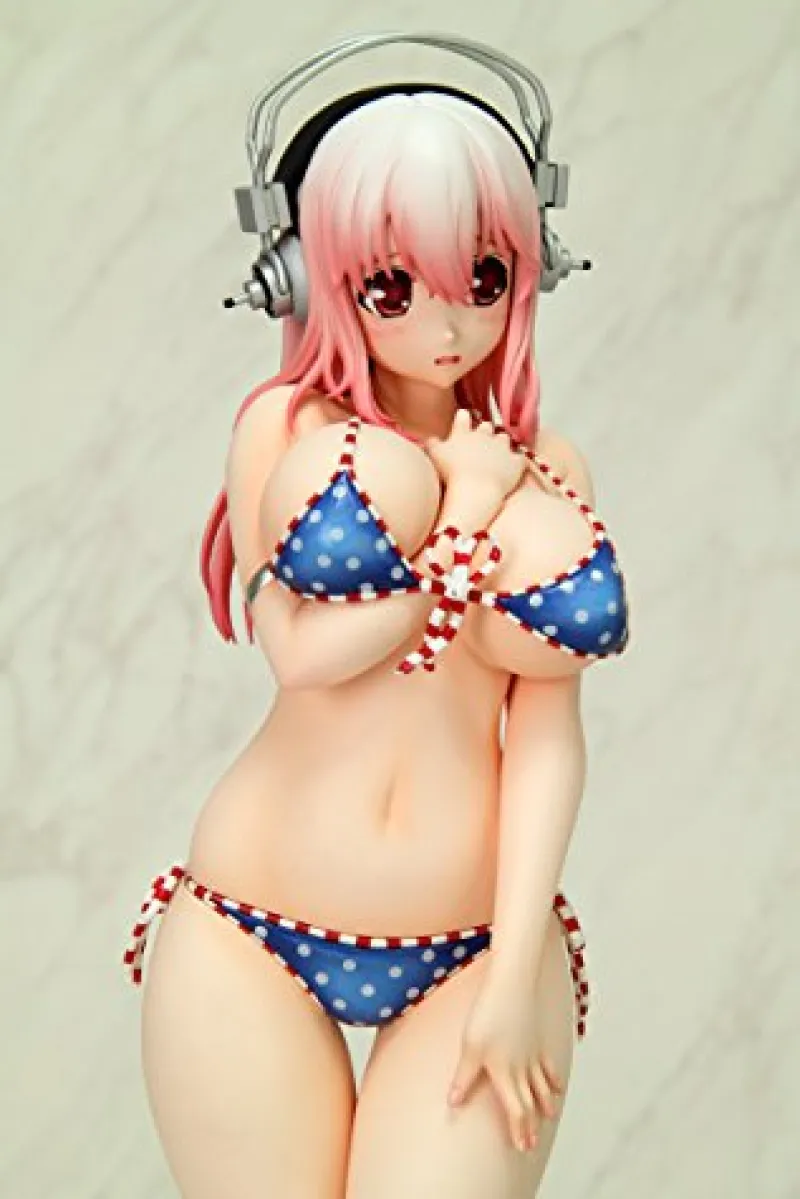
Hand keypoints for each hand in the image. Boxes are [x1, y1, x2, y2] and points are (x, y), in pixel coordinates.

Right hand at [425, 409, 526, 500]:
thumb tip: (429, 438)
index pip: (463, 417)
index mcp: (464, 433)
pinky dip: (517, 461)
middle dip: (484, 431)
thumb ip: (431, 443)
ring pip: (504, 438)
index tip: (462, 421)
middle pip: (486, 426)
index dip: (463, 419)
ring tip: (498, 453)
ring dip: (501, 443)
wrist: (475, 490)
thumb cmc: (451, 473)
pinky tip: (514, 466)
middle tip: (480, 442)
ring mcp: (502, 449)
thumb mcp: (434, 455)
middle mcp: (485, 436)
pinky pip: (520, 458)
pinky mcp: (516, 463)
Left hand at [448, 978, 563, 1153]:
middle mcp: (522, 1068)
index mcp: (504, 1073)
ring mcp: (532, 1053)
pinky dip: (553, 1078)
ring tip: (548, 1116)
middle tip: (532, 1143)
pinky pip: (548, 1064)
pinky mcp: (536, 1038)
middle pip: (529, 1102)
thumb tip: (453, 1102)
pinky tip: (556, 1086)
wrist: (512, 985)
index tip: (521, 1146)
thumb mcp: (470, 1047)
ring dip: (544, 1103)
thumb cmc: (489, 1014)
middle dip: (531, 1124)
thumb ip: (464, 1077)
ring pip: (541, 1086)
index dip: (518, 1129)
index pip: (514, 1110)